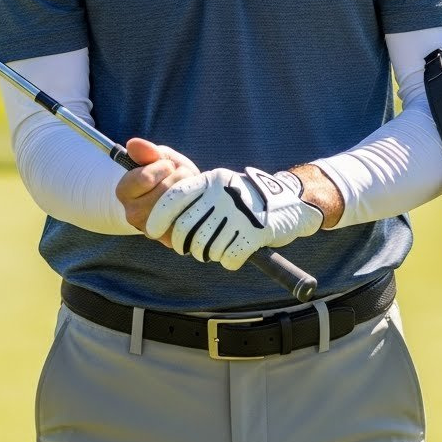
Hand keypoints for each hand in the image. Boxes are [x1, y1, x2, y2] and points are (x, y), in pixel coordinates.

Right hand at [115, 137, 199, 242]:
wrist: (184, 199)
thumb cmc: (170, 176)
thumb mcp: (161, 159)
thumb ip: (148, 152)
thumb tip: (132, 144)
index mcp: (124, 192)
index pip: (144, 177)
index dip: (162, 168)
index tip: (167, 168)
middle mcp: (133, 215)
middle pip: (164, 191)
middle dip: (179, 178)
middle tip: (180, 180)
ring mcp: (152, 230)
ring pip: (178, 204)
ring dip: (190, 190)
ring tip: (188, 189)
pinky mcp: (171, 240)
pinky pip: (189, 218)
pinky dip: (197, 206)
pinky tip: (193, 204)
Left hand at [145, 167, 323, 269]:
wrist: (289, 203)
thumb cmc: (244, 198)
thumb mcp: (219, 184)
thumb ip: (191, 193)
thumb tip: (160, 214)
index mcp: (211, 180)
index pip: (174, 197)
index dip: (158, 216)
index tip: (151, 230)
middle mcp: (223, 194)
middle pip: (185, 228)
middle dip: (182, 243)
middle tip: (189, 247)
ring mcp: (239, 214)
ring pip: (204, 247)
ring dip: (207, 253)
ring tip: (216, 248)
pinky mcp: (254, 233)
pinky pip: (228, 258)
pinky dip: (229, 260)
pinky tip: (235, 253)